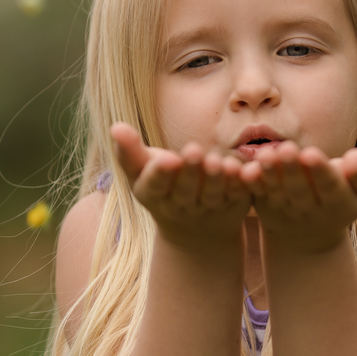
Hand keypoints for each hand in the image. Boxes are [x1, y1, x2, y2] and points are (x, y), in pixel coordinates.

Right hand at [111, 123, 250, 248]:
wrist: (195, 229)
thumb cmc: (162, 188)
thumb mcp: (141, 174)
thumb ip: (129, 152)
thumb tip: (115, 126)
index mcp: (154, 195)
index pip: (155, 185)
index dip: (161, 173)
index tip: (167, 159)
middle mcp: (181, 205)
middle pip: (185, 189)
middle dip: (190, 171)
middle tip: (194, 150)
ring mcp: (208, 208)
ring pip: (212, 194)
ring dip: (215, 178)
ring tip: (216, 160)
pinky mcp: (233, 206)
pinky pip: (237, 194)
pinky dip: (239, 184)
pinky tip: (241, 168)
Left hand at [239, 141, 356, 252]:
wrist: (311, 235)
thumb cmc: (339, 201)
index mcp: (338, 204)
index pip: (329, 186)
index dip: (320, 171)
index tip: (311, 153)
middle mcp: (310, 210)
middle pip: (300, 189)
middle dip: (293, 169)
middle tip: (286, 148)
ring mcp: (287, 210)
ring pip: (278, 192)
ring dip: (270, 174)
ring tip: (265, 154)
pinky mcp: (267, 206)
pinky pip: (259, 195)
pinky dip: (253, 184)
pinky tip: (245, 170)